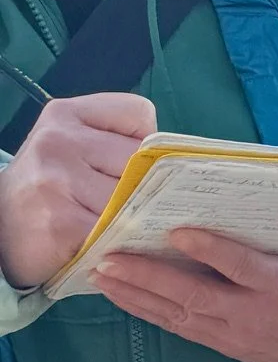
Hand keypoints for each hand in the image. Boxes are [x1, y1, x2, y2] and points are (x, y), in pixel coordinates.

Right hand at [0, 90, 155, 288]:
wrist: (0, 229)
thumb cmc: (48, 190)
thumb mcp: (72, 151)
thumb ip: (114, 147)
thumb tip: (176, 168)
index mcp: (66, 113)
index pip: (139, 113)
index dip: (146, 144)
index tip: (131, 166)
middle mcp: (59, 139)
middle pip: (142, 160)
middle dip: (146, 187)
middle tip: (132, 206)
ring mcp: (58, 179)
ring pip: (134, 198)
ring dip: (138, 220)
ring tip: (125, 228)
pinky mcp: (63, 221)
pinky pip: (118, 232)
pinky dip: (124, 244)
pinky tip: (113, 247)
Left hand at [93, 227, 277, 361]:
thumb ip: (277, 227)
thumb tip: (239, 185)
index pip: (242, 267)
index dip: (211, 250)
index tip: (177, 231)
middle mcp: (253, 313)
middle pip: (196, 295)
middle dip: (151, 276)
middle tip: (111, 256)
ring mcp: (234, 333)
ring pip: (178, 314)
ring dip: (136, 294)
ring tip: (101, 272)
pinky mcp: (219, 344)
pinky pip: (176, 327)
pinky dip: (143, 309)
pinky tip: (117, 293)